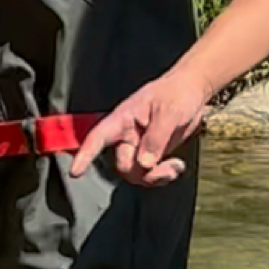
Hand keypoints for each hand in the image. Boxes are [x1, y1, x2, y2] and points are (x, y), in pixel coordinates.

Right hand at [73, 55, 212, 185]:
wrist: (193, 91)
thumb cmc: (177, 92)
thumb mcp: (169, 111)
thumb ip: (156, 138)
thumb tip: (144, 164)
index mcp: (123, 119)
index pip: (98, 138)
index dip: (84, 155)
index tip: (75, 172)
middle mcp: (127, 135)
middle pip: (123, 165)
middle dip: (143, 173)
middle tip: (166, 169)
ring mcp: (139, 146)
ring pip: (137, 173)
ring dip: (155, 177)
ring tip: (174, 168)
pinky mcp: (152, 153)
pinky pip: (150, 173)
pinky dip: (163, 175)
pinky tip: (176, 167)